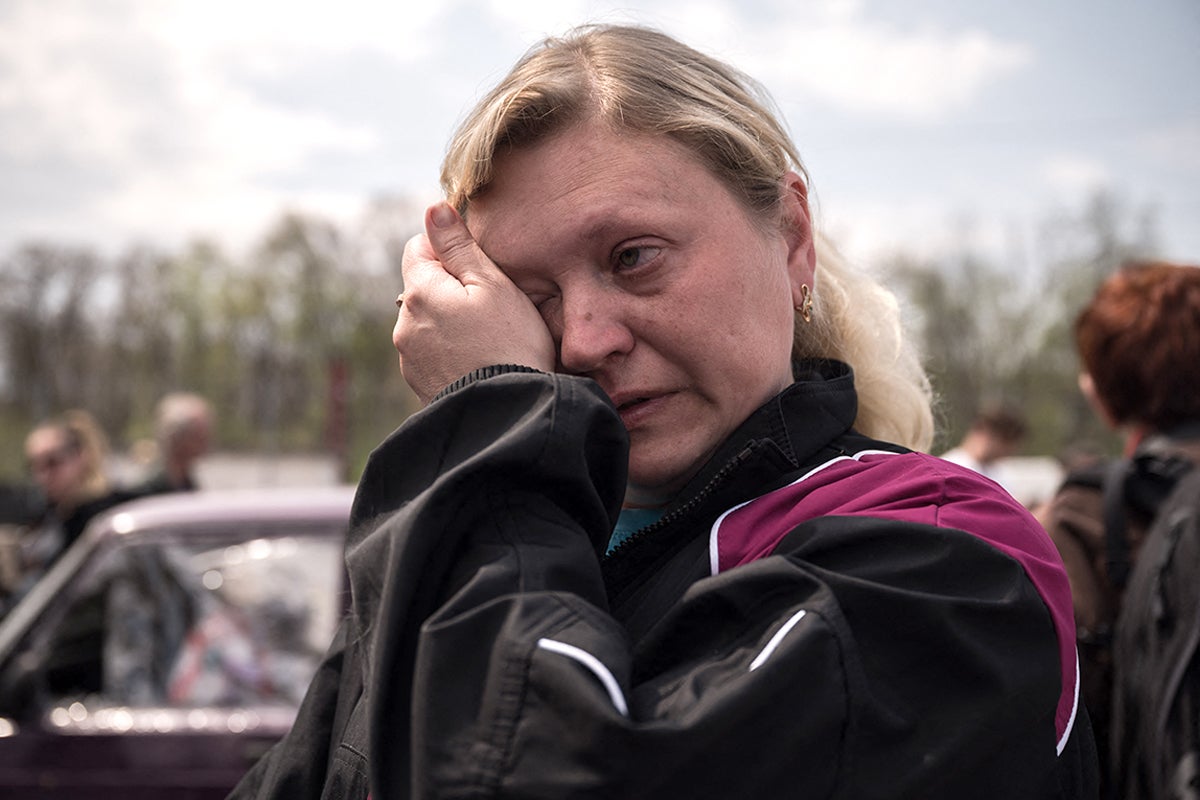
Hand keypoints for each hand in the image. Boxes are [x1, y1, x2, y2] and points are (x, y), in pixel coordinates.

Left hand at [394, 203, 555, 404]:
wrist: (509, 413)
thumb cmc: (510, 343)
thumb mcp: (493, 285)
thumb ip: (459, 246)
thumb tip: (433, 209)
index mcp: (420, 291)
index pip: (419, 247)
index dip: (450, 251)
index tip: (481, 269)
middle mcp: (404, 323)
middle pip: (423, 286)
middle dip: (451, 288)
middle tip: (493, 307)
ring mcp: (409, 357)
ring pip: (428, 321)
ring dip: (451, 322)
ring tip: (489, 340)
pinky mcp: (419, 384)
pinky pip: (433, 353)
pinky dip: (452, 351)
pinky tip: (480, 362)